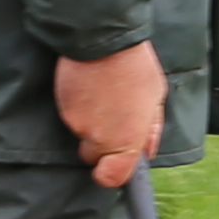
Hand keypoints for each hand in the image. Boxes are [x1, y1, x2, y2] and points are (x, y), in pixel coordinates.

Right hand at [53, 43, 165, 189]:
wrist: (103, 40)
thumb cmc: (135, 67)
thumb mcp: (156, 97)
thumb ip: (151, 130)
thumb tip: (147, 153)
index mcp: (128, 140)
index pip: (113, 178)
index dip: (111, 174)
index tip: (113, 165)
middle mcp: (101, 139)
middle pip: (92, 157)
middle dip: (98, 143)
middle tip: (108, 117)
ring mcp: (78, 125)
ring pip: (80, 134)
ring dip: (88, 121)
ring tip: (100, 94)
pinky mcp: (63, 108)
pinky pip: (70, 115)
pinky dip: (77, 106)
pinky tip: (88, 87)